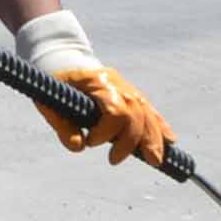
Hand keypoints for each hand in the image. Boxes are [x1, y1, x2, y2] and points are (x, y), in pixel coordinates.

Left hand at [11, 11, 173, 166]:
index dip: (106, 131)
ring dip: (154, 139)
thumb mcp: (50, 102)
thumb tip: (79, 146)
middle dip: (131, 141)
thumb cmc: (55, 82)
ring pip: (148, 114)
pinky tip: (170, 141)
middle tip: (113, 160)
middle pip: (136, 114)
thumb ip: (63, 126)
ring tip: (156, 161)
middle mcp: (118, 84)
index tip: (90, 142)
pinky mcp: (132, 95)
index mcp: (98, 82)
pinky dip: (161, 126)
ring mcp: (128, 89)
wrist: (63, 59)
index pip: (115, 110)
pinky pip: (151, 111)